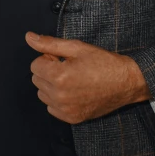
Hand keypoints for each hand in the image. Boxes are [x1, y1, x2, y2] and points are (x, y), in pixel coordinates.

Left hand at [25, 32, 150, 123]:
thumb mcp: (76, 47)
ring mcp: (65, 110)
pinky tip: (74, 91)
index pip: (35, 65)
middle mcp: (59, 96)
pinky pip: (52, 108)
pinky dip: (58, 99)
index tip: (63, 58)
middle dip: (48, 71)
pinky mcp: (72, 118)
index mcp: (59, 76)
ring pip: (42, 94)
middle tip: (68, 67)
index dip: (48, 58)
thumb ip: (49, 43)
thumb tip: (28, 37)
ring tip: (72, 79)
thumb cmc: (103, 62)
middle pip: (37, 80)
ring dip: (51, 85)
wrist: (126, 82)